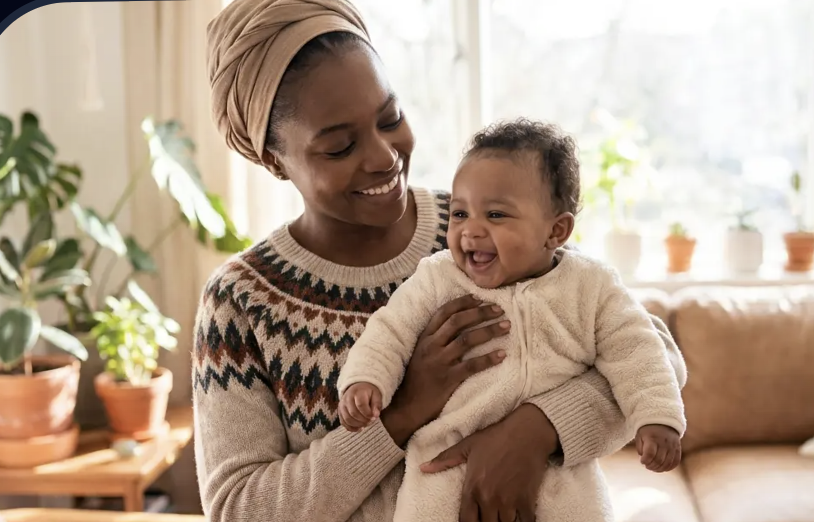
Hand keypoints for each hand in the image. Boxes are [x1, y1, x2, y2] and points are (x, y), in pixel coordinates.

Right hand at [339, 383, 381, 431]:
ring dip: (358, 425)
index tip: (374, 417)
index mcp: (357, 392)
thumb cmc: (368, 393)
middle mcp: (347, 398)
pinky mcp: (340, 411)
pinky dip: (351, 428)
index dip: (368, 413)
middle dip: (363, 420)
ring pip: (347, 419)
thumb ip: (376, 405)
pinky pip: (343, 422)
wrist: (358, 389)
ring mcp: (342, 405)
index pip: (361, 405)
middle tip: (371, 422)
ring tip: (366, 424)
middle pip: (353, 413)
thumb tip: (375, 415)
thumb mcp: (376, 395)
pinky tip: (359, 428)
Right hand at [380, 295, 510, 445]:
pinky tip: (502, 355)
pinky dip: (489, 359)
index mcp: (425, 338)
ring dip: (489, 331)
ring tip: (506, 327)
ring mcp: (439, 362)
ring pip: (467, 340)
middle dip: (480, 312)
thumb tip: (458, 326)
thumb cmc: (417, 381)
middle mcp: (431, 346)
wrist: (406, 408)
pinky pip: (472, 366)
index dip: (463, 303)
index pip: (444, 312)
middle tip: (498, 309)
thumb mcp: (421, 355)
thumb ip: (436, 340)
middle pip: (458, 321)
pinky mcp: (447, 379)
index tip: (480, 297)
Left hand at [421, 404, 557, 521]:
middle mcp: (489, 498)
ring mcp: (508, 501)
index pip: (466, 520)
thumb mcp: (467, 445)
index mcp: (472, 487)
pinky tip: (519, 516)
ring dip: (503, 521)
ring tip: (502, 513)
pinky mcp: (526, 500)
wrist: (526, 431)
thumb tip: (423, 468)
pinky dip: (522, 521)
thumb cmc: (496, 437)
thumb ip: (444, 460)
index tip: (473, 518)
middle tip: (488, 514)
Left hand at [635, 424, 681, 471]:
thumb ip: (640, 448)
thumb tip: (643, 459)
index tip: (642, 461)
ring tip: (653, 467)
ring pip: (667, 463)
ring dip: (659, 469)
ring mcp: (672, 446)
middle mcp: (664, 443)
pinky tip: (662, 468)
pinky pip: (675, 462)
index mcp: (652, 438)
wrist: (663, 421)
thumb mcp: (640, 435)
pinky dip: (668, 467)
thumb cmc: (648, 430)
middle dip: (651, 466)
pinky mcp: (678, 449)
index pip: (650, 454)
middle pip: (659, 460)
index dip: (645, 461)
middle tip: (647, 466)